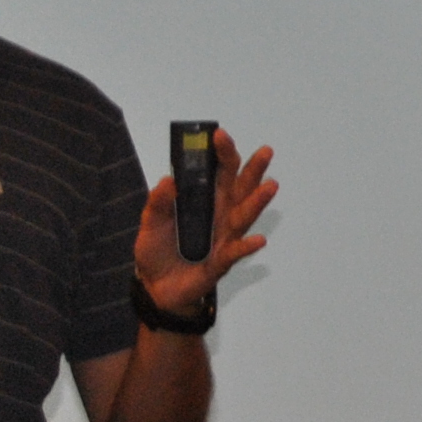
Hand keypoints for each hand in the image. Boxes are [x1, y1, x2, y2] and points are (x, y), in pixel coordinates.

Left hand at [135, 129, 275, 318]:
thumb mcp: (151, 222)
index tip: (220, 135)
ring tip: (271, 186)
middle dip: (254, 169)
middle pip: (241, 187)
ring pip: (245, 215)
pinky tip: (258, 240)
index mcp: (206, 199)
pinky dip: (247, 247)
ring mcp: (225, 236)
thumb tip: (168, 179)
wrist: (155, 286)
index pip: (219, 171)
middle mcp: (221, 213)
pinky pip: (236, 252)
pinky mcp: (222, 260)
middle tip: (265, 151)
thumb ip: (158, 202)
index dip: (222, 152)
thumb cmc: (158, 249)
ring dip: (258, 201)